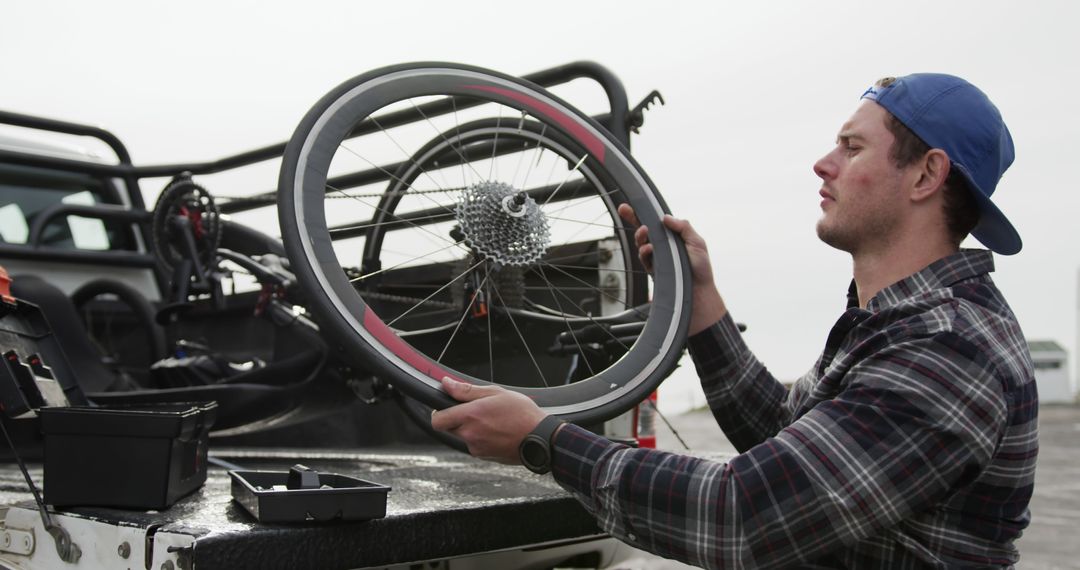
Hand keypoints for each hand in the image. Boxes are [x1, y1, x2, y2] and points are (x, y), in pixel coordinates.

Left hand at [430, 377, 547, 463]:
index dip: (439, 412)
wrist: (541, 438)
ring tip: (492, 420)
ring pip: (463, 436)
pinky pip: (474, 445)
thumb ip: (466, 390)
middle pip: (448, 428)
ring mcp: (476, 448)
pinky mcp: (484, 456)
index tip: (446, 406)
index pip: (437, 419)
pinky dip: (481, 438)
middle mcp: (470, 435)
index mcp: (470, 416)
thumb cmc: (522, 414)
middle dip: (457, 419)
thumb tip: (447, 384)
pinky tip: (497, 431)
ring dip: (471, 429)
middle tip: (476, 411)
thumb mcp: (495, 393)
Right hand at [617, 204, 726, 334]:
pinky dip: (644, 252)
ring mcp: (656, 257)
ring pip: (641, 243)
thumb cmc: (701, 269)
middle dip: (633, 219)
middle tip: (627, 212)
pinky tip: (649, 250)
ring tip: (644, 232)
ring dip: (640, 236)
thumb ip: (683, 227)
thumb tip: (666, 217)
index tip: (628, 206)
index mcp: (673, 237)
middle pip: (644, 230)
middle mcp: (663, 246)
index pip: (656, 222)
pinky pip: (643, 258)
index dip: (642, 213)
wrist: (698, 292)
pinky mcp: (653, 269)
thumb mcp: (697, 243)